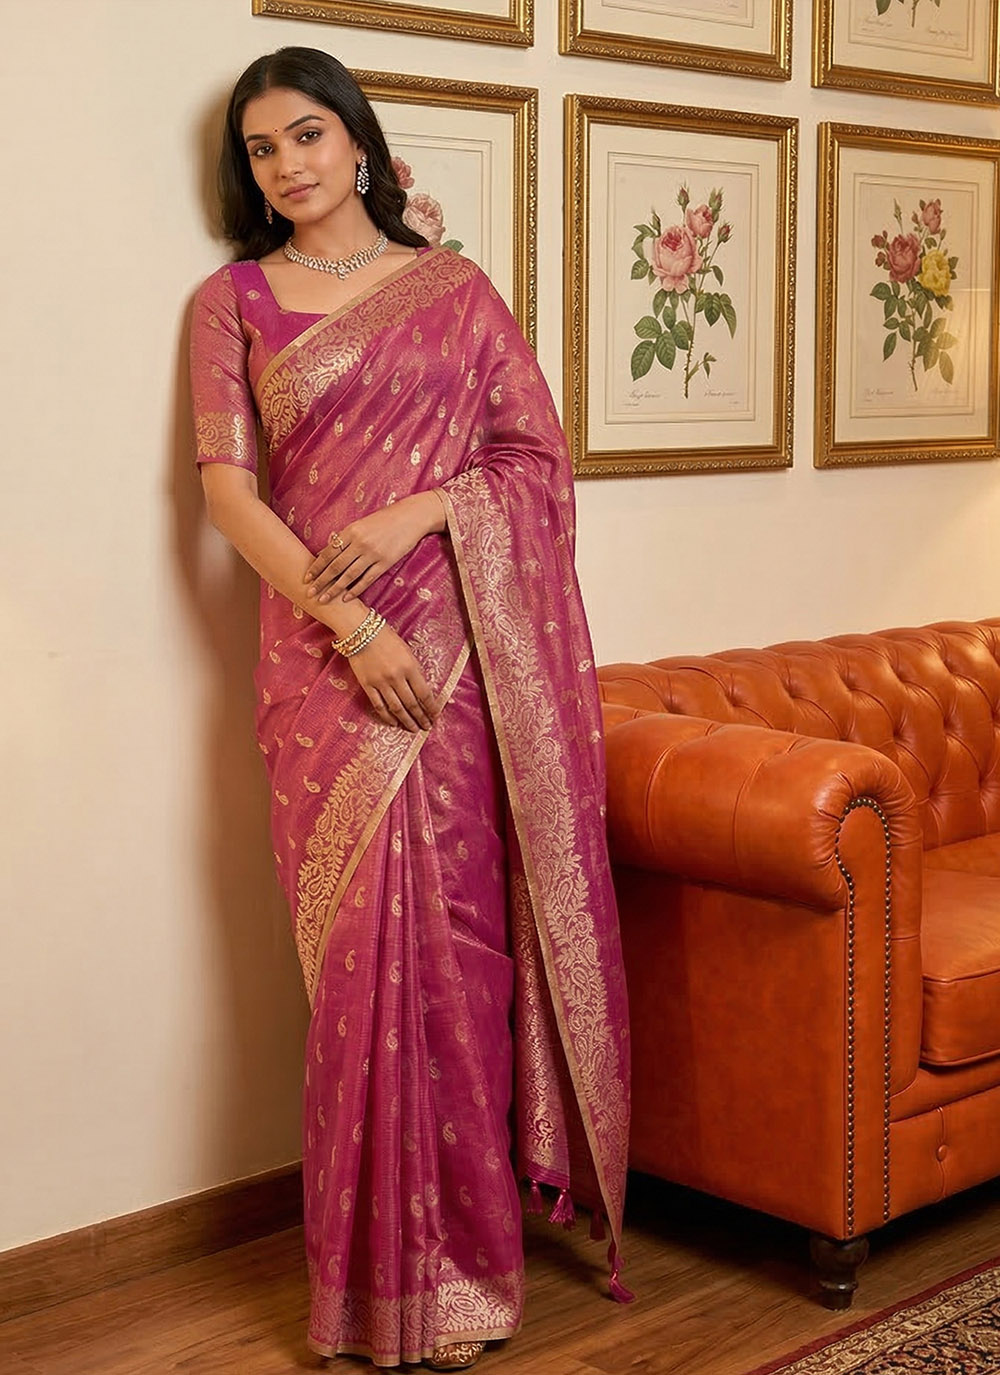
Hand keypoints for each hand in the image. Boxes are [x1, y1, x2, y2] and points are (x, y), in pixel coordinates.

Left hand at [306, 492, 444, 604]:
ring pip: (349, 576)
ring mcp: (373, 554)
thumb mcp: (362, 524)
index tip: (306, 577)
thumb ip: (346, 538)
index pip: (329, 552)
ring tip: (323, 599)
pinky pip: (367, 579)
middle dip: (321, 581)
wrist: (411, 517)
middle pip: (335, 566)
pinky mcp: (385, 563)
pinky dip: (355, 590)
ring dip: (334, 589)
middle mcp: (359, 543)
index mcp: (351, 531)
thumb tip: (329, 552)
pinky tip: (345, 599)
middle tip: (309, 593)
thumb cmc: (385, 519)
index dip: (316, 566)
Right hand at [347, 624, 439, 731]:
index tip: (436, 716)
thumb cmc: (386, 638)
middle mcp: (397, 677)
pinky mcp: (367, 685)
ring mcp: (381, 682)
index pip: (425, 694)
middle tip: (426, 727)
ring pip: (397, 708)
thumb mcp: (407, 651)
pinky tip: (394, 723)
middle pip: (412, 704)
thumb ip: (414, 670)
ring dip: (407, 721)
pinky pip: (379, 706)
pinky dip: (387, 717)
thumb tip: (422, 691)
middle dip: (421, 717)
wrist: (361, 631)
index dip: (431, 708)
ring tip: (413, 729)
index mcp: (410, 667)